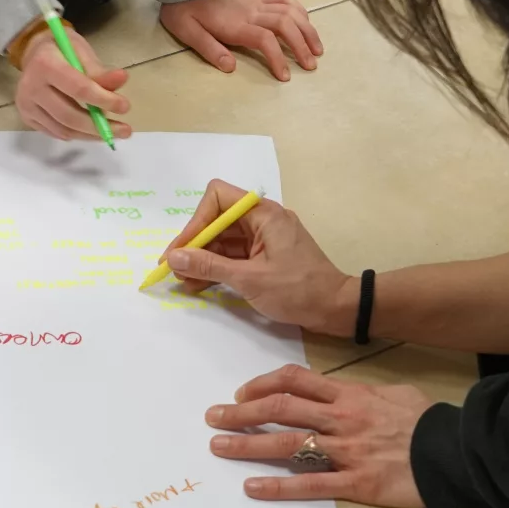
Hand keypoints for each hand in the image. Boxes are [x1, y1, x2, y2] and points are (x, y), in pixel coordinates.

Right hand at [14, 23, 131, 142]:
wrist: (33, 52)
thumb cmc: (62, 49)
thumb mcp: (81, 51)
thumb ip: (99, 70)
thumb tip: (122, 80)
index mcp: (45, 64)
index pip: (78, 89)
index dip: (103, 100)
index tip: (125, 107)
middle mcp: (31, 87)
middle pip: (69, 115)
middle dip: (99, 126)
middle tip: (124, 130)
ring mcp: (26, 105)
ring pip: (63, 129)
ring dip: (91, 134)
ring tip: (111, 132)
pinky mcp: (26, 117)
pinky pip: (56, 132)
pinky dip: (77, 135)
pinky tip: (91, 131)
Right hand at [160, 180, 355, 332]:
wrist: (335, 309)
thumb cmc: (298, 290)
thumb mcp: (249, 279)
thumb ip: (209, 266)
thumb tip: (173, 257)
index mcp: (263, 214)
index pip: (217, 198)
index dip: (195, 222)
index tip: (182, 249)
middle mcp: (262, 219)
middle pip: (217, 220)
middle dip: (194, 243)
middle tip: (173, 268)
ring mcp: (264, 238)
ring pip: (223, 240)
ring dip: (202, 258)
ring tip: (181, 281)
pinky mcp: (265, 256)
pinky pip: (234, 255)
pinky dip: (217, 268)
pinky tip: (198, 284)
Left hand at [161, 0, 321, 81]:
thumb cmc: (183, 8)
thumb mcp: (186, 31)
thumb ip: (209, 49)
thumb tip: (230, 67)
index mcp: (235, 24)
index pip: (265, 39)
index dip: (278, 57)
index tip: (285, 76)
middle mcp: (251, 11)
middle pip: (285, 24)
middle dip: (302, 45)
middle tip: (311, 66)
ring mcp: (256, 2)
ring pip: (290, 10)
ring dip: (307, 29)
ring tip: (317, 48)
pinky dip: (299, 9)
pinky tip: (306, 21)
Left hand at [206, 365, 429, 507]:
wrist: (452, 450)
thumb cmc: (428, 421)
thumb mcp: (396, 392)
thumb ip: (366, 392)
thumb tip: (348, 393)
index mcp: (349, 394)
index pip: (295, 381)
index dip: (263, 384)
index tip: (242, 393)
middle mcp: (340, 418)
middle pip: (280, 409)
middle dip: (242, 412)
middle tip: (213, 417)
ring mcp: (345, 451)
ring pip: (286, 444)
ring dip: (248, 445)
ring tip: (219, 447)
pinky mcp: (354, 482)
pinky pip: (309, 484)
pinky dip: (278, 486)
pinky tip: (252, 487)